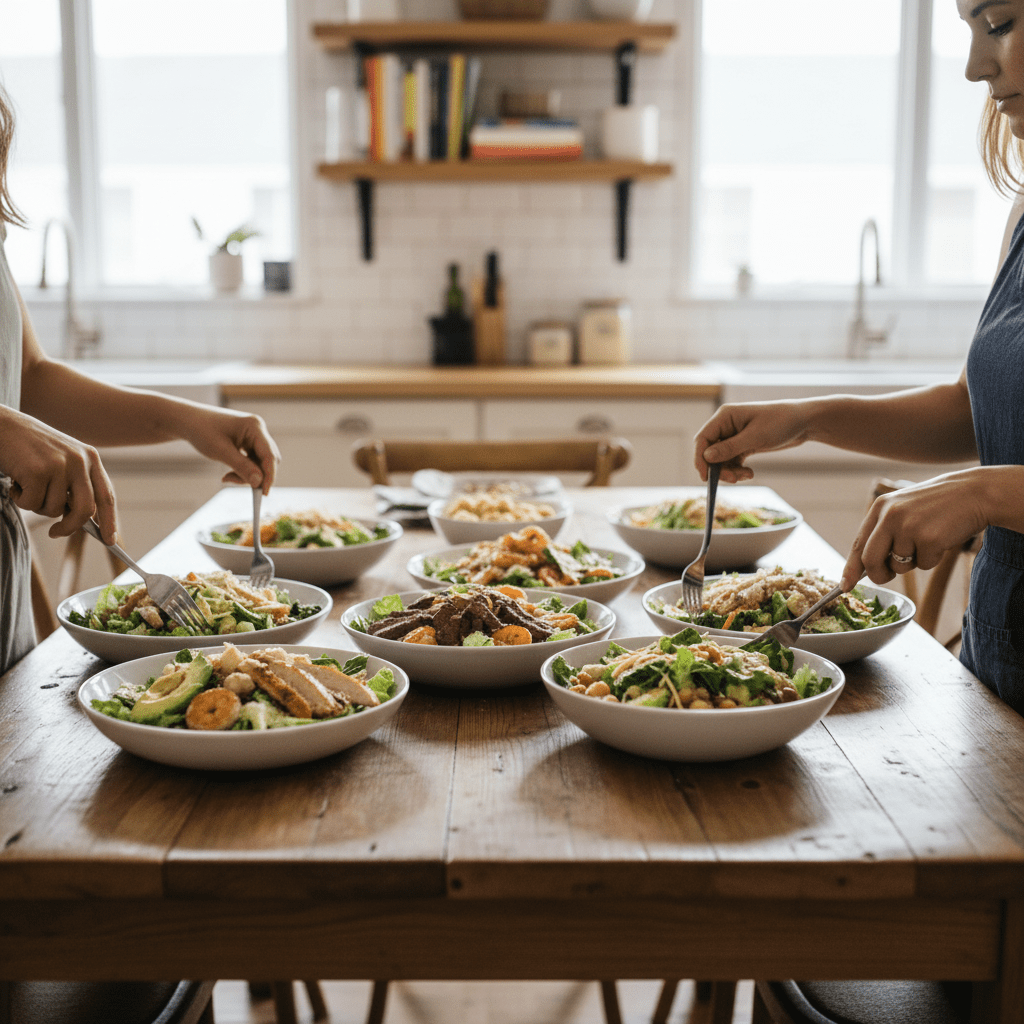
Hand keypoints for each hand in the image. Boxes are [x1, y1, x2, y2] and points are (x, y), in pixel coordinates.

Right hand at [0, 406, 117, 541]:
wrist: (0, 425)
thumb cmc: (29, 448)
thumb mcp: (61, 460)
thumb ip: (75, 484)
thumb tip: (84, 521)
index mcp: (90, 458)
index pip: (106, 495)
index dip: (110, 520)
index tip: (110, 540)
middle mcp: (79, 460)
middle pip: (85, 510)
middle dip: (70, 527)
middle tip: (55, 533)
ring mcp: (59, 465)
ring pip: (53, 509)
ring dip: (35, 505)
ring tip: (26, 484)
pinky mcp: (37, 471)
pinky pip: (31, 503)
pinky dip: (19, 499)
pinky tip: (15, 480)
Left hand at [177, 405, 280, 494]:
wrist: (187, 420)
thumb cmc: (202, 430)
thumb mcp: (221, 451)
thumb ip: (242, 467)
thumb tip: (259, 482)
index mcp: (255, 427)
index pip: (270, 455)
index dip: (269, 475)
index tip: (264, 493)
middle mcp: (258, 430)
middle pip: (268, 459)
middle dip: (256, 475)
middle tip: (239, 484)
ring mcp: (253, 435)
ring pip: (259, 462)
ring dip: (247, 474)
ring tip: (227, 478)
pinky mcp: (247, 441)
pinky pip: (251, 460)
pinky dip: (243, 469)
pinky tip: (228, 474)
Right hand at [694, 401, 810, 482]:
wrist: (803, 422)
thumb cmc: (781, 422)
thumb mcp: (756, 436)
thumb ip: (730, 447)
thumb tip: (707, 456)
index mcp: (725, 416)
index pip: (703, 438)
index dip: (700, 458)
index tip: (705, 477)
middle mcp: (726, 426)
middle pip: (710, 451)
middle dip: (718, 468)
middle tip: (732, 480)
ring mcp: (733, 436)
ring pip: (720, 459)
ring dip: (730, 471)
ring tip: (746, 476)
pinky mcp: (742, 445)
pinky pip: (732, 461)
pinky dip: (738, 470)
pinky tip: (749, 473)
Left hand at [840, 471, 988, 590]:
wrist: (975, 493)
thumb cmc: (937, 505)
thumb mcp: (903, 509)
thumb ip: (884, 532)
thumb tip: (865, 567)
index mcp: (879, 508)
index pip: (858, 544)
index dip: (850, 569)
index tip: (844, 586)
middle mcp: (889, 516)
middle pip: (870, 560)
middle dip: (878, 575)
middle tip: (888, 576)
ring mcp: (908, 527)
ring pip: (900, 566)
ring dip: (913, 562)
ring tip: (927, 540)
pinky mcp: (929, 538)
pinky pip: (925, 565)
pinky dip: (933, 559)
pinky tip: (942, 539)